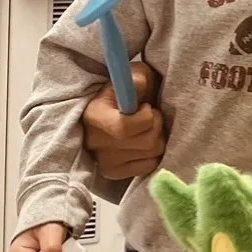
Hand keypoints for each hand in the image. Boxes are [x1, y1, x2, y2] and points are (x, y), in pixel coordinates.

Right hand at [82, 63, 165, 179]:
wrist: (112, 112)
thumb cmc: (126, 92)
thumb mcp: (131, 78)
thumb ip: (137, 78)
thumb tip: (139, 83)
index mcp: (94, 116)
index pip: (128, 127)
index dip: (148, 116)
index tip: (145, 107)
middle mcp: (95, 143)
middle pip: (148, 142)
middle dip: (157, 126)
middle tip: (151, 117)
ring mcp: (104, 161)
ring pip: (152, 153)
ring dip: (157, 139)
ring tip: (146, 129)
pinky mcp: (113, 173)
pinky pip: (149, 166)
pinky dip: (152, 154)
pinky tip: (143, 143)